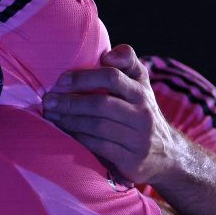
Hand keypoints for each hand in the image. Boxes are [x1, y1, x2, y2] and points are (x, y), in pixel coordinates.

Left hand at [42, 44, 181, 185]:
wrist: (167, 155)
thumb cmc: (141, 112)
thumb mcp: (141, 84)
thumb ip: (126, 61)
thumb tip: (106, 54)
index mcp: (141, 91)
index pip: (112, 77)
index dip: (84, 77)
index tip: (61, 80)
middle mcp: (143, 114)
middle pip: (101, 104)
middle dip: (70, 102)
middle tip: (48, 101)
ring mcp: (138, 139)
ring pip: (97, 127)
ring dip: (69, 121)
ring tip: (51, 116)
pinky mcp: (131, 161)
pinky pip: (99, 147)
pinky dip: (79, 139)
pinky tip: (65, 133)